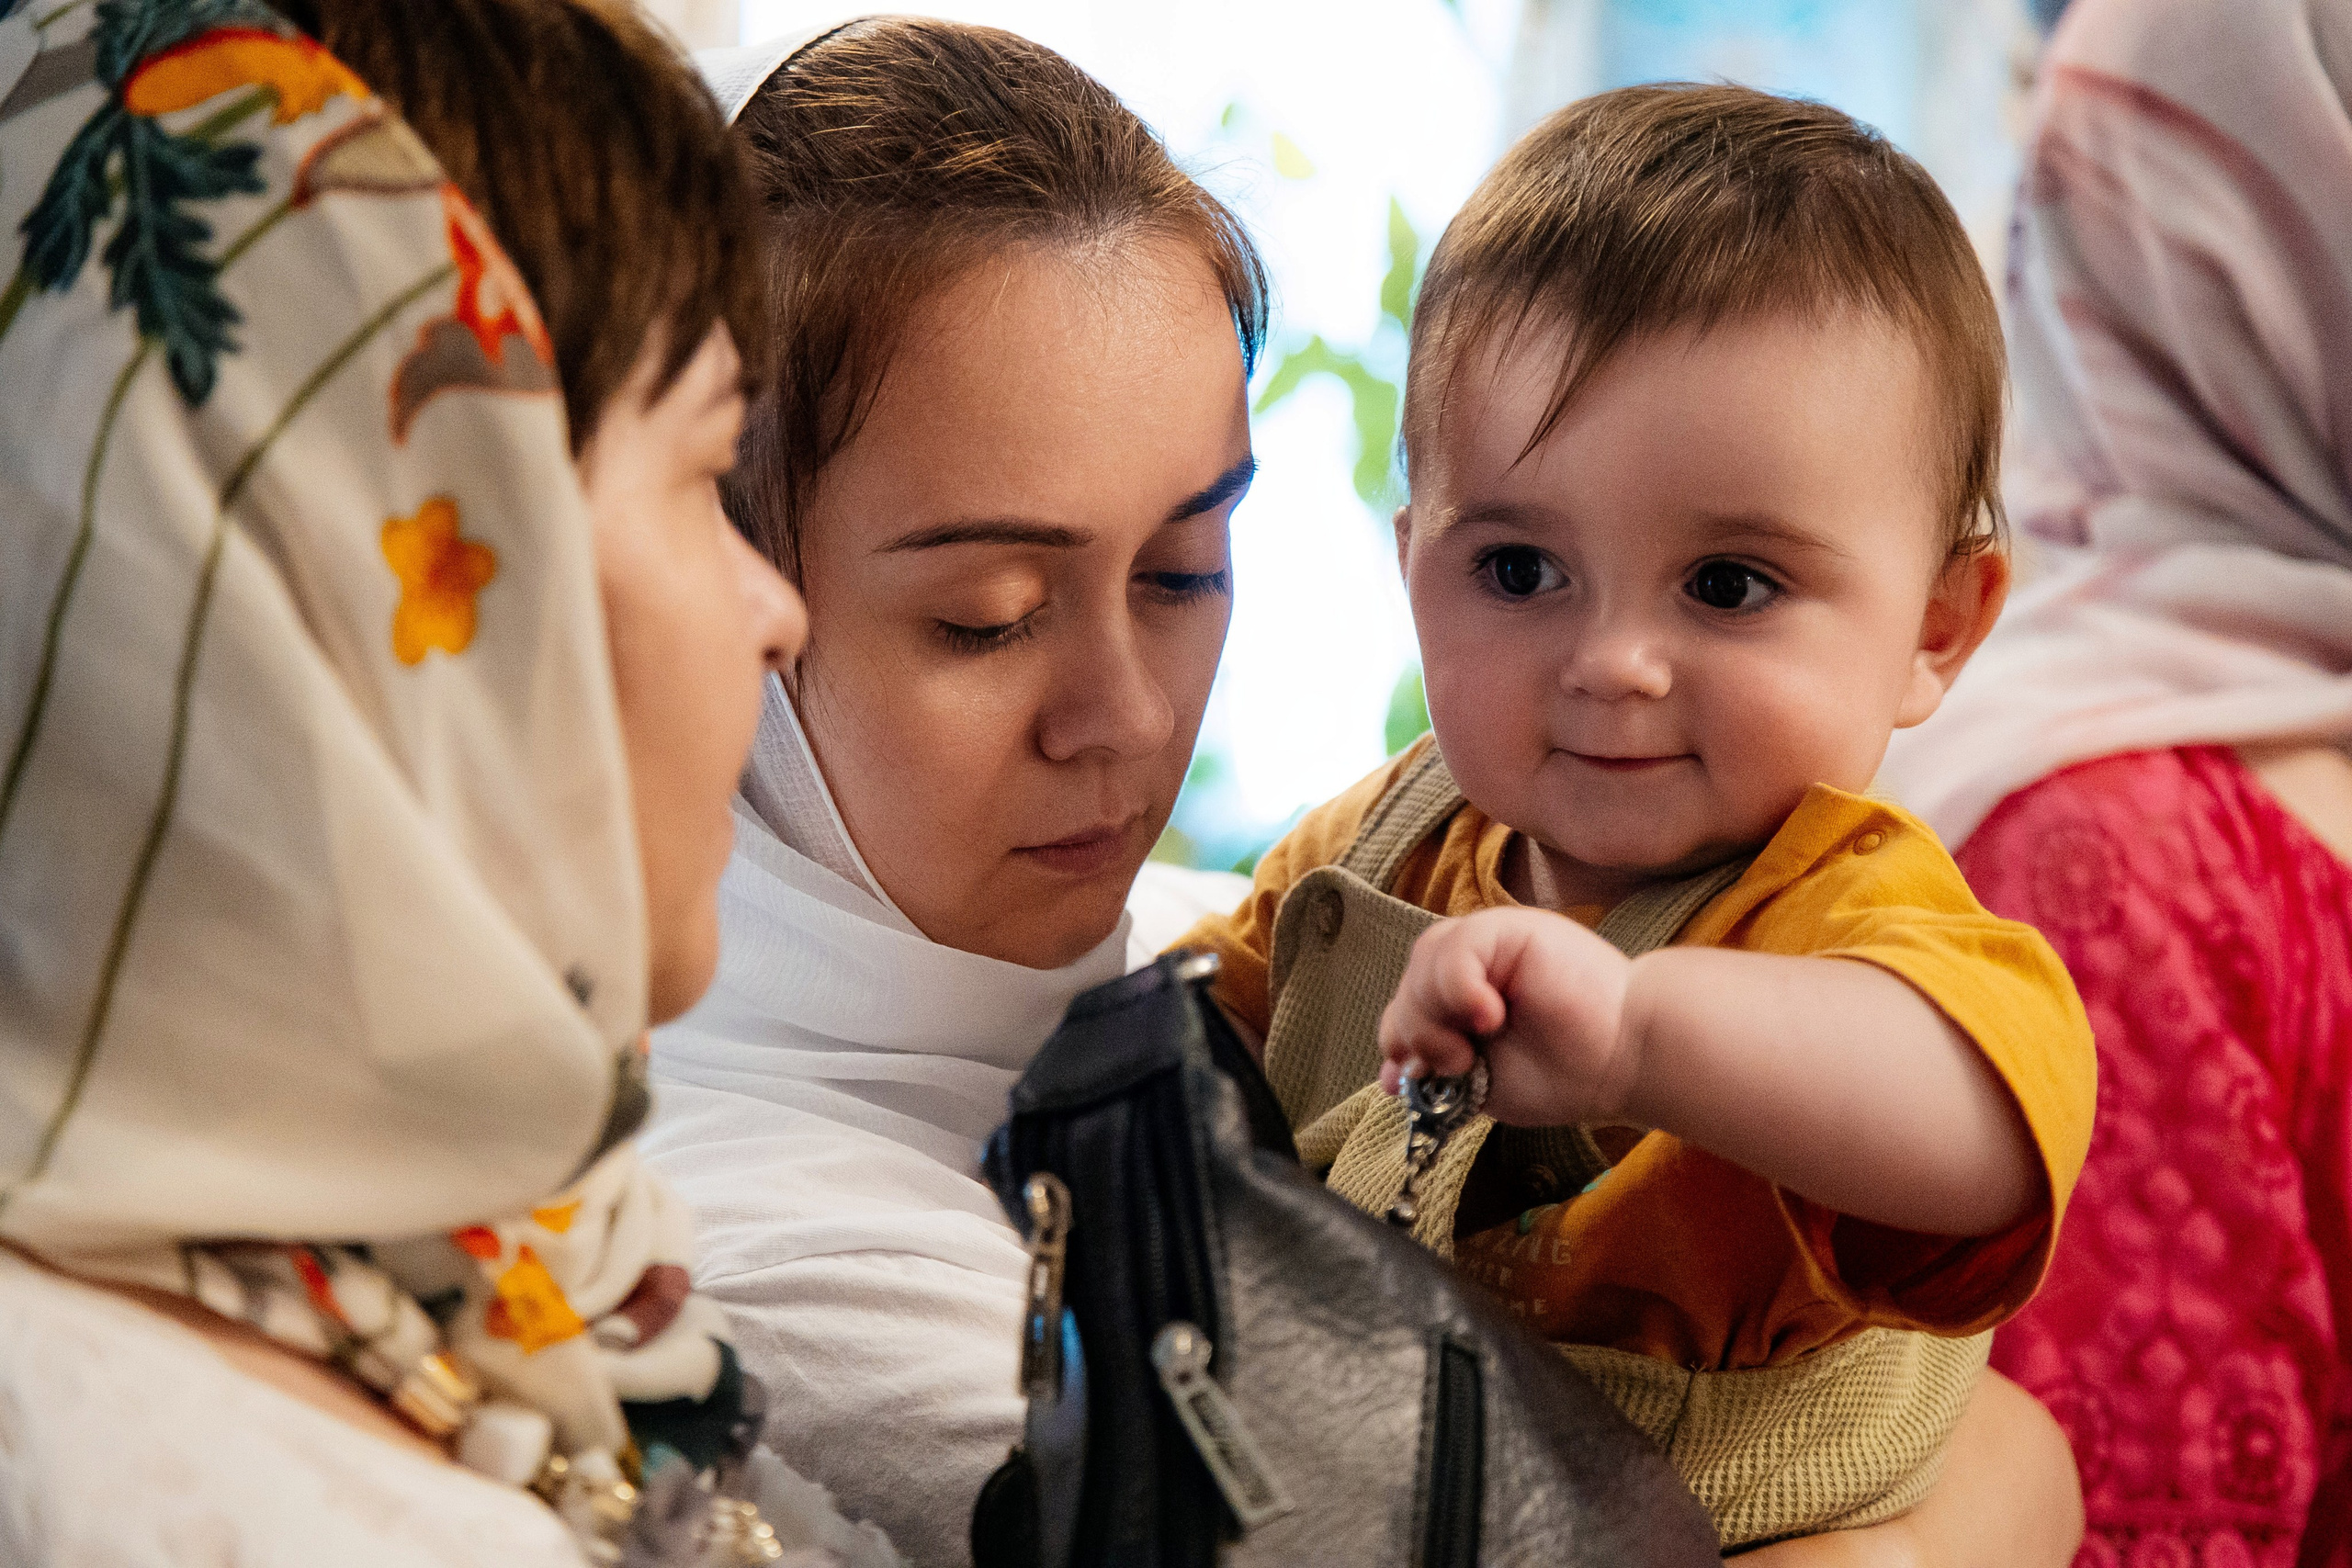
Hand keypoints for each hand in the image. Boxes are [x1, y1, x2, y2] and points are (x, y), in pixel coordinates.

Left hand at [1376, 908, 1636, 1125]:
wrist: (1628, 1059)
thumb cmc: (1568, 1072)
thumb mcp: (1484, 1081)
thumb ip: (1439, 1068)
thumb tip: (1390, 1075)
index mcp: (1468, 995)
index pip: (1406, 1004)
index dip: (1398, 1039)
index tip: (1403, 1080)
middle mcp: (1476, 962)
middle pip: (1408, 984)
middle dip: (1414, 1032)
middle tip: (1456, 1065)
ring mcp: (1493, 941)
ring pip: (1424, 962)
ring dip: (1434, 1015)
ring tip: (1474, 1047)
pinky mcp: (1511, 928)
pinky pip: (1457, 948)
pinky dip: (1459, 988)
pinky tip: (1490, 1016)